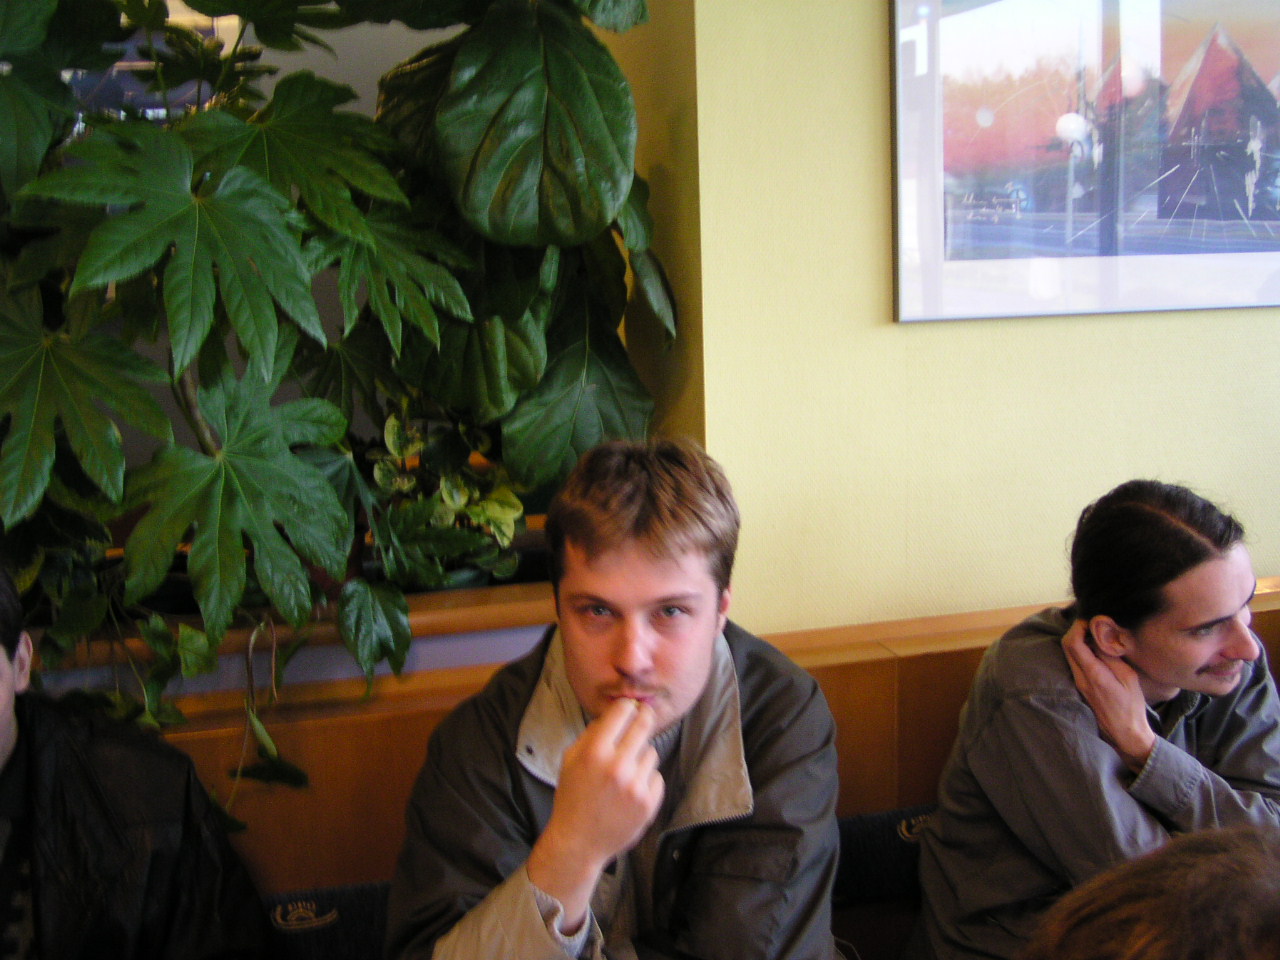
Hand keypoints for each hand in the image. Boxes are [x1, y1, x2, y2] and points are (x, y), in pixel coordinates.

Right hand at [527, 698, 664, 929]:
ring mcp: (636, 786)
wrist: (579, 842)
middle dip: (644, 717)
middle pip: (644, 725)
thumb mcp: (571, 760)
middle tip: (644, 716)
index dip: (626, 706)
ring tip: (625, 772)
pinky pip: (657, 776)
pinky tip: (631, 790)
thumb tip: (617, 712)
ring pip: (651, 752)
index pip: (621, 712)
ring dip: (641, 756)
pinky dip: (647, 780)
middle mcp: (617, 767)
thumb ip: (592, 734)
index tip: (629, 707)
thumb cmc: (573, 798)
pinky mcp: (649, 803)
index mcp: (595, 753)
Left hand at [1061, 620, 1155, 773]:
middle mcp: (1080, 678)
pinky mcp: (1080, 687)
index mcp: (1093, 674)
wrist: (1124, 732)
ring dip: (1078, 641)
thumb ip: (1111, 657)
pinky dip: (1081, 652)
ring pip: (1069, 654)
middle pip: (1066, 645)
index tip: (1091, 621)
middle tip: (1093, 626)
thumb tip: (1099, 637)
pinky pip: (1074, 663)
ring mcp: (1078, 683)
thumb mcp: (1128, 678)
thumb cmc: (1131, 706)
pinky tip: (1096, 652)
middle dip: (1076, 631)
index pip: (1073, 643)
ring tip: (1097, 637)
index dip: (1078, 627)